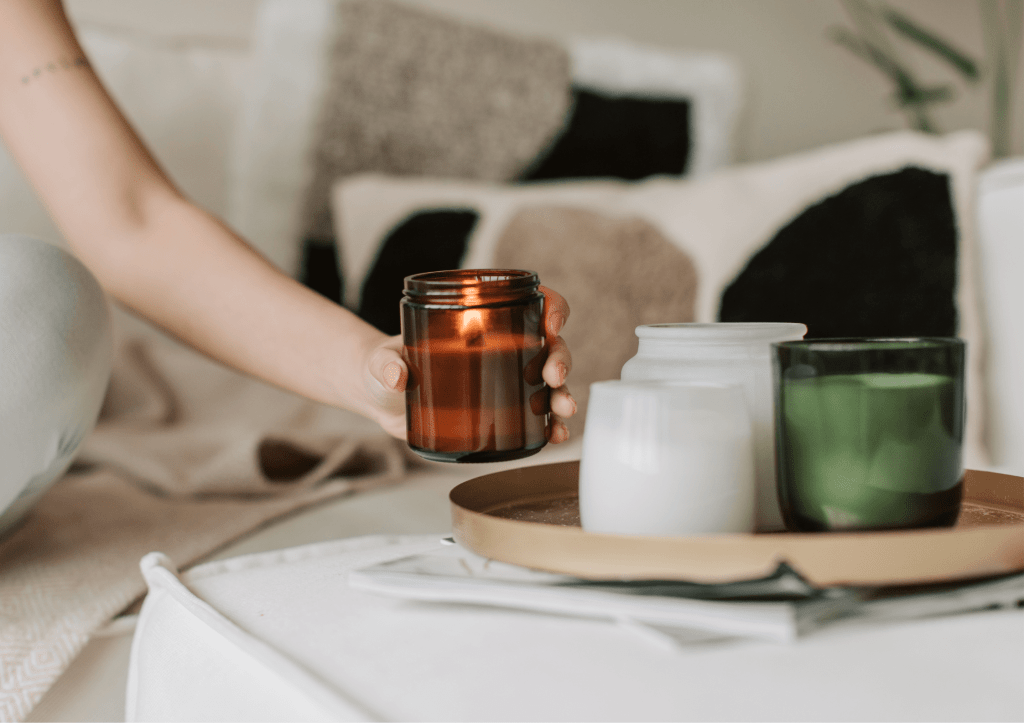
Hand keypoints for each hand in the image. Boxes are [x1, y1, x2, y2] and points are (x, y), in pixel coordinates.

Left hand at [364, 285, 575, 441]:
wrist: (381, 399)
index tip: (550, 324)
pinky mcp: (499, 412)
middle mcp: (501, 349)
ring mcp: (503, 381)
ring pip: (549, 382)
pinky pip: (535, 417)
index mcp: (481, 322)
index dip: (551, 308)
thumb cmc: (385, 365)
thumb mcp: (382, 360)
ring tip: (562, 411)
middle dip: (560, 358)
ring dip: (562, 395)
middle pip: (548, 345)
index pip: (530, 304)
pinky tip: (555, 434)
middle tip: (553, 376)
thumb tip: (397, 376)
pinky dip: (550, 425)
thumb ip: (385, 365)